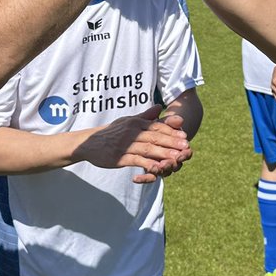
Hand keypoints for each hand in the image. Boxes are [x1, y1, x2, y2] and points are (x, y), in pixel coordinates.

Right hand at [73, 105, 192, 183]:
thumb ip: (145, 116)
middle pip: (155, 137)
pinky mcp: (119, 157)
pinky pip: (136, 160)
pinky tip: (157, 168)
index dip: (172, 132)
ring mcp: (125, 145)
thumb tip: (159, 107)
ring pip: (148, 148)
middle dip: (172, 142)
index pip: (156, 127)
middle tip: (186, 147)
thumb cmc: (110, 132)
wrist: (88, 143)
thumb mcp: (127, 121)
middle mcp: (131, 132)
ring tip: (177, 158)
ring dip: (164, 153)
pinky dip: (147, 164)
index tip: (185, 136)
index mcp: (135, 123)